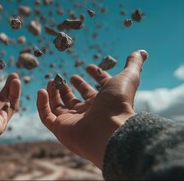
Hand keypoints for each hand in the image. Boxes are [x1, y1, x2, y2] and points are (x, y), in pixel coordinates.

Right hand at [36, 50, 147, 168]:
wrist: (109, 131)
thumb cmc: (118, 104)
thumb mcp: (127, 78)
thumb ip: (133, 65)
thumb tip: (142, 52)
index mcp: (103, 103)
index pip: (96, 89)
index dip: (93, 77)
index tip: (88, 67)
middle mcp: (88, 113)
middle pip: (75, 100)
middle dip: (70, 88)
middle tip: (65, 77)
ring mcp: (73, 122)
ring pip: (59, 107)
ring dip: (54, 94)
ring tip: (51, 81)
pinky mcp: (60, 128)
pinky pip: (46, 116)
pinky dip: (42, 104)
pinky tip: (41, 90)